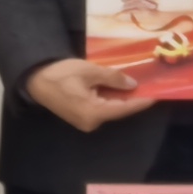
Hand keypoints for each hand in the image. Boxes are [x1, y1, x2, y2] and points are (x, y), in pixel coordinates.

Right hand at [26, 56, 155, 135]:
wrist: (36, 79)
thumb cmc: (61, 74)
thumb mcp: (90, 71)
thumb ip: (112, 78)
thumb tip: (132, 84)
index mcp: (93, 113)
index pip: (124, 108)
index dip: (140, 101)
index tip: (156, 96)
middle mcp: (91, 122)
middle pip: (117, 110)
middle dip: (132, 98)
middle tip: (148, 85)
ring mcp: (85, 122)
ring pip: (110, 109)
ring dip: (121, 97)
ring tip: (137, 84)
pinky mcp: (81, 117)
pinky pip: (101, 108)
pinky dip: (110, 98)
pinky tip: (118, 88)